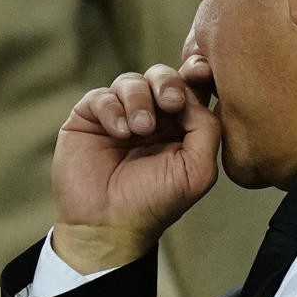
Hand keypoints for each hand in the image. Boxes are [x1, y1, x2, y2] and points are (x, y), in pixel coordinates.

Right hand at [50, 61, 221, 273]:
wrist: (107, 225)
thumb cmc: (154, 203)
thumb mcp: (197, 170)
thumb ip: (207, 129)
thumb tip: (194, 96)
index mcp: (180, 127)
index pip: (191, 86)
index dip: (197, 72)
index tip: (200, 71)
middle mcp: (151, 117)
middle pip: (163, 76)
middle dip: (168, 83)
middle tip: (171, 103)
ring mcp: (119, 116)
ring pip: (132, 81)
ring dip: (140, 100)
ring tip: (140, 130)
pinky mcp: (89, 118)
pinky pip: (102, 95)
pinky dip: (113, 109)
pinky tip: (120, 132)